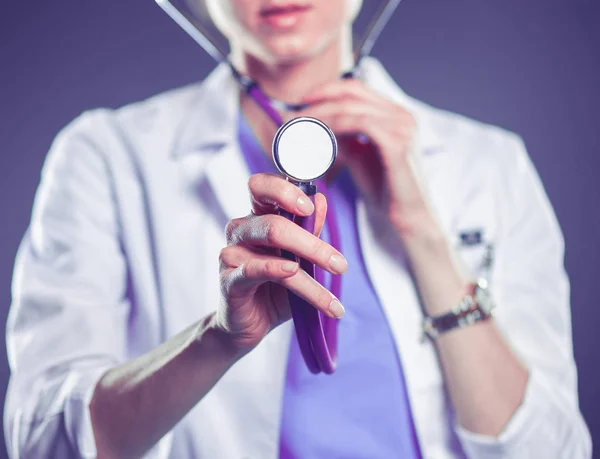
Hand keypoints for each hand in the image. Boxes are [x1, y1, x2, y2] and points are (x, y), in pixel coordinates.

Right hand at [217, 173, 347, 353]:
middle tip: (340, 265)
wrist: (251, 323)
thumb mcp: (300, 259)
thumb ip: (309, 230)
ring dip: (308, 274)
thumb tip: (321, 201)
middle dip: (312, 245)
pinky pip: (253, 269)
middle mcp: (242, 229)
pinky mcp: (228, 280)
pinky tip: (294, 273)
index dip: (284, 191)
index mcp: (258, 216)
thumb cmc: (275, 287)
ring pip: (272, 248)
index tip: (310, 207)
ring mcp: (232, 253)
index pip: (261, 187)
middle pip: (274, 223)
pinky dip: (276, 269)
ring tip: (331, 299)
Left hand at [295, 79, 434, 233]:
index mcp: (394, 114)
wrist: (408, 217)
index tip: (299, 102)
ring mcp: (402, 126)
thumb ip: (341, 138)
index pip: (355, 89)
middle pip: (351, 94)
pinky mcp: (397, 142)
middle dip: (316, 102)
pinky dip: (334, 127)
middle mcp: (401, 114)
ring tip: (297, 127)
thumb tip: (314, 127)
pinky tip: (317, 138)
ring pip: (351, 108)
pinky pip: (359, 124)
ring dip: (319, 115)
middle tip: (290, 115)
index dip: (325, 91)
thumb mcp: (358, 157)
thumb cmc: (385, 190)